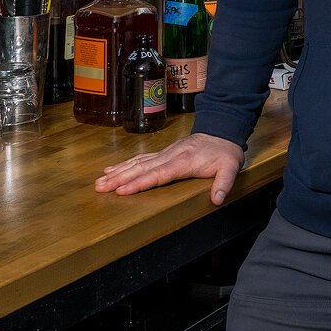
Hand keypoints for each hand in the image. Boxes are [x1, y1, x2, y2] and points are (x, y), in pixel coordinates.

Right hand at [94, 132, 244, 205]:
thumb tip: (216, 200)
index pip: (157, 175)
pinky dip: (125, 164)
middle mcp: (170, 156)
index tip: (121, 190)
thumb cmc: (225, 152)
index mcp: (183, 162)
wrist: (223, 130)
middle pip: (141, 168)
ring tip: (99, 181)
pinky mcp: (163, 152)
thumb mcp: (230, 167)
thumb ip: (223, 184)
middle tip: (100, 187)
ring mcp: (165, 153)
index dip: (139, 183)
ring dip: (118, 172)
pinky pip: (141, 158)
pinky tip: (112, 169)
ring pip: (137, 162)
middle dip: (120, 178)